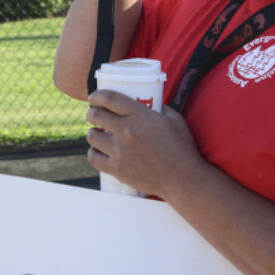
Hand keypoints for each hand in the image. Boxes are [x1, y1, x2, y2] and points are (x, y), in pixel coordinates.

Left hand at [84, 90, 199, 197]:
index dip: (97, 96)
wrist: (182, 178)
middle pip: (96, 115)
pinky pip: (93, 158)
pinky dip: (93, 152)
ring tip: (97, 134)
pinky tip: (97, 151)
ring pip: (92, 136)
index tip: (93, 98)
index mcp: (140, 115)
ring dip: (92, 133)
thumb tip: (149, 101)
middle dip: (92, 113)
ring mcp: (120, 151)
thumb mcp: (174, 119)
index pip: (109, 98)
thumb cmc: (181, 147)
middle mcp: (127, 131)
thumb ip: (160, 107)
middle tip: (94, 115)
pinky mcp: (117, 169)